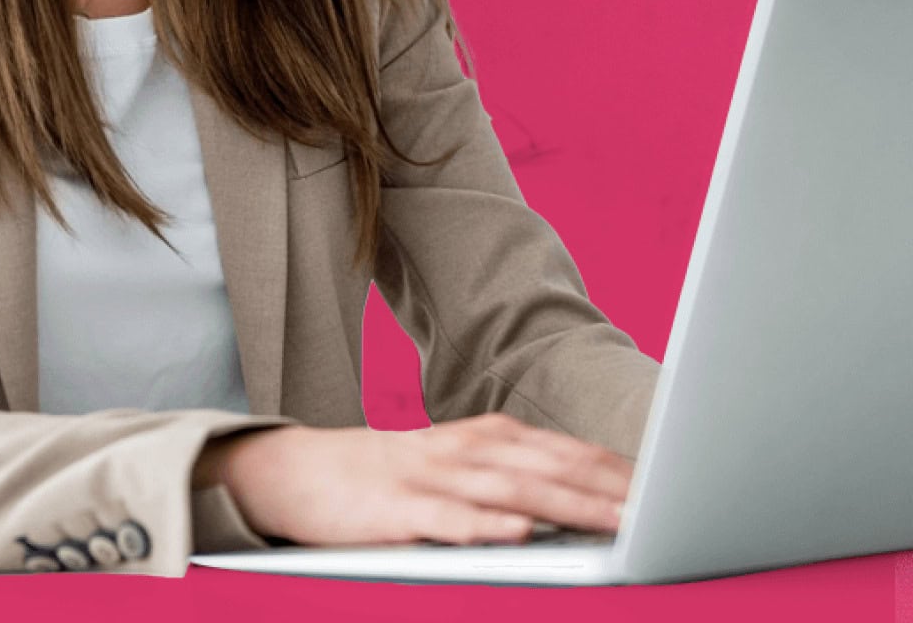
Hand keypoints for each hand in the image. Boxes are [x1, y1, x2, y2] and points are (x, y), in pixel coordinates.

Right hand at [216, 412, 633, 546]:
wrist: (299, 471)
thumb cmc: (389, 478)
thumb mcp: (456, 468)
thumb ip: (513, 479)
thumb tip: (587, 500)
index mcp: (484, 437)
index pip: (564, 452)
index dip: (616, 470)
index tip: (671, 486)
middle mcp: (463, 449)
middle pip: (547, 466)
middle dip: (607, 487)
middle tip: (663, 505)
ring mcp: (429, 476)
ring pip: (508, 490)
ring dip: (565, 505)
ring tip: (615, 521)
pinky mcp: (394, 508)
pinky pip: (446, 519)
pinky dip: (484, 524)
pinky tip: (518, 533)